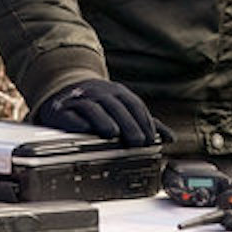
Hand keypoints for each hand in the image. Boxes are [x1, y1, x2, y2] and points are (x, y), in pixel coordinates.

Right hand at [35, 79, 171, 147]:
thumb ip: (145, 122)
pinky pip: (68, 113)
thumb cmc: (100, 103)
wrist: (64, 89)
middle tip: (137, 141)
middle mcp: (99, 93)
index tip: (151, 140)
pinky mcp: (60, 109)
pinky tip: (84, 129)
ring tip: (113, 134)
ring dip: (104, 120)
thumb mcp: (123, 108)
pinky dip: (76, 121)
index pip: (134, 105)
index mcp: (118, 92)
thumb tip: (171, 138)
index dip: (144, 122)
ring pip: (93, 107)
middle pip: (116, 107)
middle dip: (129, 124)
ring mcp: (79, 99)